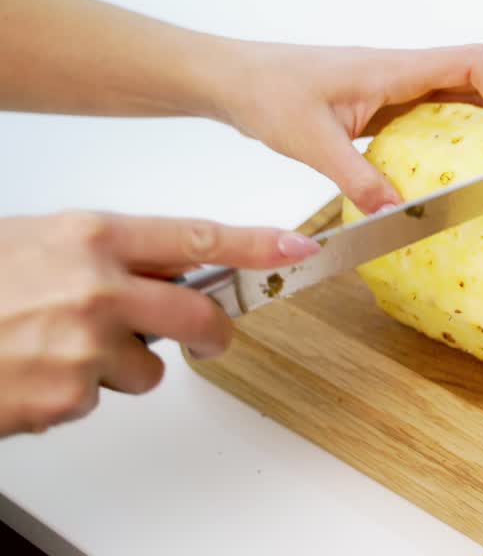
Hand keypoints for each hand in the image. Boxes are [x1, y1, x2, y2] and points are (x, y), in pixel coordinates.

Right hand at [0, 211, 319, 436]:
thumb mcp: (38, 241)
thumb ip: (105, 253)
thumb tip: (163, 266)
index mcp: (91, 237)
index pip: (198, 236)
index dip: (257, 245)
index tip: (298, 247)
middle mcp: (98, 288)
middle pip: (198, 314)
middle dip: (213, 330)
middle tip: (212, 335)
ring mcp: (84, 346)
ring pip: (147, 368)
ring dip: (116, 367)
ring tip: (56, 349)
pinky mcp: (67, 398)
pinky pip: (96, 400)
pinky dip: (71, 395)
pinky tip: (31, 373)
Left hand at [211, 42, 482, 214]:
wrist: (230, 78)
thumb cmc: (265, 93)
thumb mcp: (310, 140)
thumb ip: (356, 176)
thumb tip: (395, 214)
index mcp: (390, 68)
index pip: (468, 63)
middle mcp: (397, 70)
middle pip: (474, 73)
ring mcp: (390, 84)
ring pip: (456, 88)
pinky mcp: (379, 100)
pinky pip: (433, 106)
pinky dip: (460, 123)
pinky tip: (463, 153)